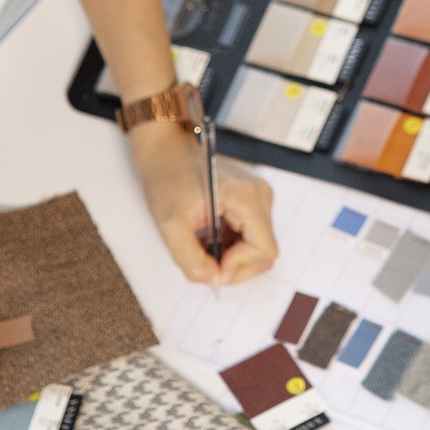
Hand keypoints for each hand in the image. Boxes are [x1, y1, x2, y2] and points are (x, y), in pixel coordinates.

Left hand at [130, 121, 277, 285]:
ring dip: (231, 256)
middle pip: (264, 251)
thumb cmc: (167, 176)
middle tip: (204, 261)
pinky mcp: (251, 201)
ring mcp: (258, 197)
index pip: (264, 250)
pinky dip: (230, 245)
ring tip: (202, 244)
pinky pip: (250, 235)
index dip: (239, 267)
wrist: (165, 150)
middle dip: (235, 264)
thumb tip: (214, 280)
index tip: (212, 266)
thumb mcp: (171, 224)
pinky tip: (208, 236)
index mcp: (246, 196)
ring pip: (257, 246)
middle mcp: (260, 195)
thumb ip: (191, 260)